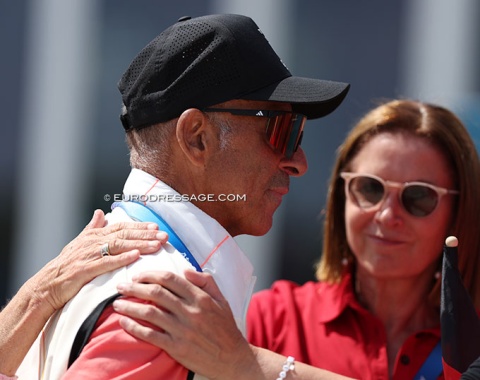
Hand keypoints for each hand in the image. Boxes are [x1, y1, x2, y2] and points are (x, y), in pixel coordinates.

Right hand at [28, 209, 167, 312]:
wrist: (47, 285)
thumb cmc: (66, 265)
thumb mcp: (79, 242)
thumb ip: (92, 227)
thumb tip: (100, 212)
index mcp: (94, 235)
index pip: (121, 227)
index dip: (139, 227)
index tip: (156, 227)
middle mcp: (93, 242)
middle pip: (124, 235)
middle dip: (146, 235)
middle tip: (164, 236)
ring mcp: (89, 255)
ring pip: (118, 246)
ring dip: (139, 244)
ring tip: (156, 245)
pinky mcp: (84, 269)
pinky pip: (106, 263)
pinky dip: (122, 258)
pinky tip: (136, 256)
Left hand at [113, 270, 255, 379]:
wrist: (233, 358)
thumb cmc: (226, 328)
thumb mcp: (221, 299)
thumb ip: (206, 281)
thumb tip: (186, 270)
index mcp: (200, 297)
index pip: (170, 279)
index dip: (150, 274)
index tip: (138, 275)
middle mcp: (190, 311)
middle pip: (156, 293)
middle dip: (134, 287)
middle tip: (121, 286)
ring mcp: (182, 330)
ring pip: (150, 312)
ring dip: (130, 306)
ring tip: (117, 304)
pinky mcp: (177, 347)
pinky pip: (150, 335)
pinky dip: (134, 327)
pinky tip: (124, 322)